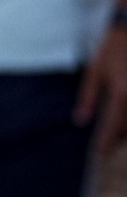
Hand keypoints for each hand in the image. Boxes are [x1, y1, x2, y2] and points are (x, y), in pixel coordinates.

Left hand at [77, 26, 126, 151]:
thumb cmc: (111, 50)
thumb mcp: (95, 72)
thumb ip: (88, 98)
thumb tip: (80, 121)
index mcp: (121, 93)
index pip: (113, 125)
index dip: (106, 141)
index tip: (99, 153)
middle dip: (117, 138)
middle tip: (105, 146)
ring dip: (125, 130)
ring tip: (113, 135)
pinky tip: (122, 119)